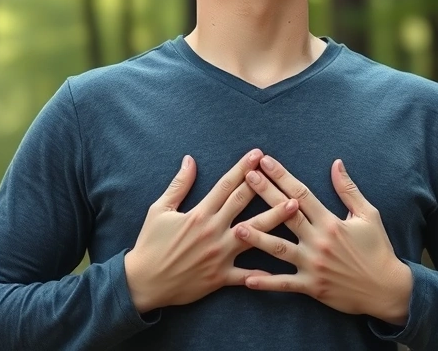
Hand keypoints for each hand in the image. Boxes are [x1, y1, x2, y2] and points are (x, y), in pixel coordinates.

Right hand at [124, 149, 300, 313]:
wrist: (143, 282)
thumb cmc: (150, 244)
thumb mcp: (159, 210)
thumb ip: (179, 185)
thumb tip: (190, 160)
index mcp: (199, 214)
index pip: (226, 185)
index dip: (243, 168)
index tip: (257, 154)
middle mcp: (213, 231)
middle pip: (244, 204)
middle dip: (264, 185)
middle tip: (282, 171)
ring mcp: (219, 255)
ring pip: (253, 234)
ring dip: (275, 219)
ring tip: (294, 207)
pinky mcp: (220, 277)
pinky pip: (246, 275)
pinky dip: (264, 273)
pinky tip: (283, 265)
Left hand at [234, 155, 412, 325]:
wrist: (387, 288)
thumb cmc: (378, 249)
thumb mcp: (368, 215)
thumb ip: (348, 190)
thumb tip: (336, 163)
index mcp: (330, 222)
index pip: (301, 193)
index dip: (282, 176)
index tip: (265, 162)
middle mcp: (318, 241)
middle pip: (286, 213)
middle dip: (265, 193)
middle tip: (246, 177)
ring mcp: (313, 264)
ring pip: (279, 249)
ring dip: (258, 238)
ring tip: (238, 227)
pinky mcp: (311, 286)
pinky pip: (285, 284)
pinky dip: (266, 282)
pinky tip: (247, 279)